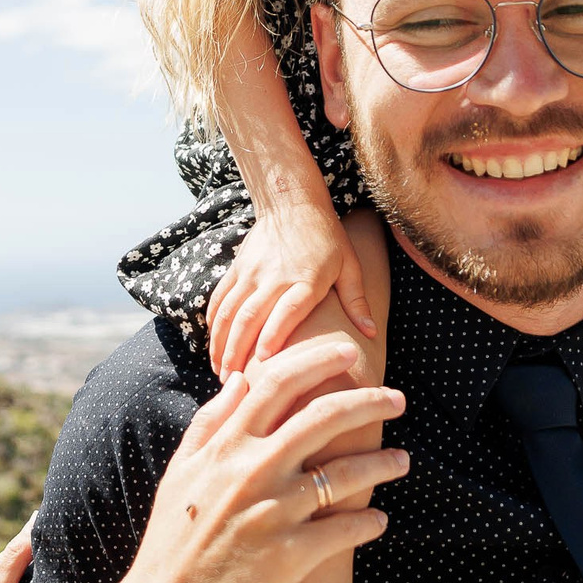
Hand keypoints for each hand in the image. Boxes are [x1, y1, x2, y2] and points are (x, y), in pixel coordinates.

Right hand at [115, 336, 406, 582]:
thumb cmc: (171, 540)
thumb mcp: (181, 471)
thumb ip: (210, 422)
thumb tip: (240, 380)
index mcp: (226, 446)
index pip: (279, 382)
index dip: (318, 360)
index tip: (349, 353)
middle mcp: (252, 471)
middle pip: (324, 417)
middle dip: (368, 400)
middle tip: (398, 397)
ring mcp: (272, 513)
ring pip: (344, 474)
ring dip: (382, 463)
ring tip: (402, 460)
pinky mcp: (289, 556)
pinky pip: (343, 531)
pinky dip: (368, 522)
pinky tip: (380, 520)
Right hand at [209, 202, 374, 376]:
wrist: (291, 201)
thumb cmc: (326, 237)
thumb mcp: (349, 265)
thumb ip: (356, 300)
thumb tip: (370, 334)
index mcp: (305, 278)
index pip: (287, 310)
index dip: (274, 334)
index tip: (264, 360)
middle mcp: (275, 276)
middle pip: (251, 316)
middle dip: (238, 350)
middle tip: (233, 381)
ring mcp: (252, 272)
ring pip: (229, 311)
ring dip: (221, 342)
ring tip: (219, 370)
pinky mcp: (237, 268)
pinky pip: (220, 299)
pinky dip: (213, 324)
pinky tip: (212, 345)